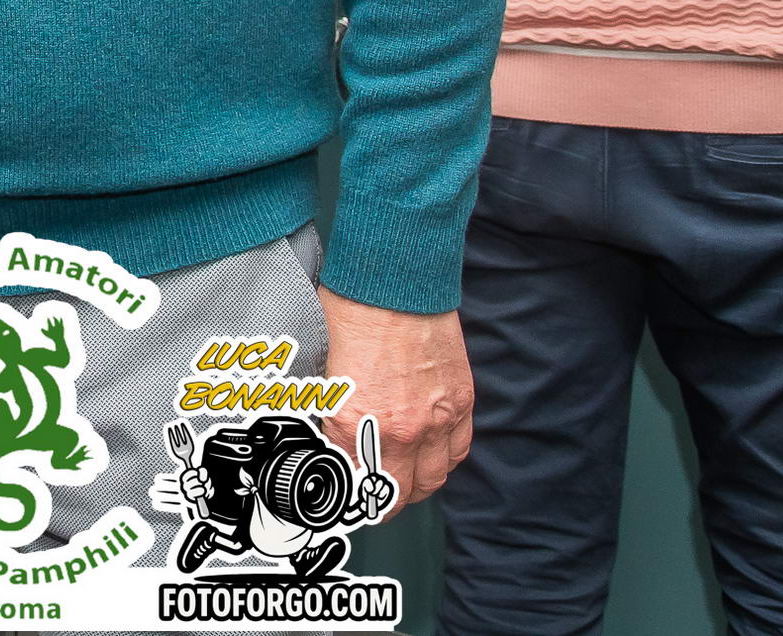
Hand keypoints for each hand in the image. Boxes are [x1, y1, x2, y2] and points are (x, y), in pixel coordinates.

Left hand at [318, 288, 469, 508]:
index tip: (344, 496)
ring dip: (416, 486)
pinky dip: (444, 461)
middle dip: (382, 501)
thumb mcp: (321, 368)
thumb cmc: (350, 313)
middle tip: (371, 497)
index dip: (349, 495)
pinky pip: (458, 451)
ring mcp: (437, 418)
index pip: (355, 483)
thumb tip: (327, 433)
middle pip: (398, 493)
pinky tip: (430, 457)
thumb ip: (329, 409)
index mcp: (355, 421)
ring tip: (400, 481)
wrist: (394, 281)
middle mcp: (401, 429)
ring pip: (433, 480)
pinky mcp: (461, 402)